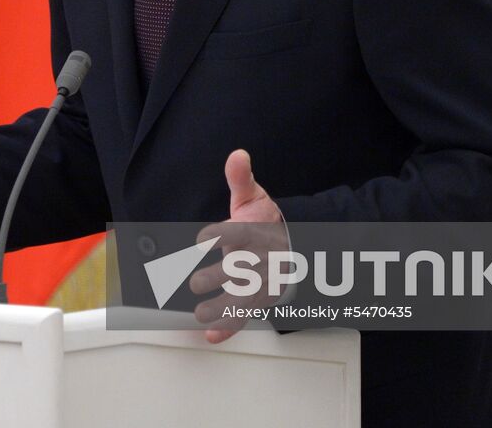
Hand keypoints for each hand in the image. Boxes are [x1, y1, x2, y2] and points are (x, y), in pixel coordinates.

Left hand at [188, 149, 287, 343]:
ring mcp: (258, 283)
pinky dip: (229, 327)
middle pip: (238, 269)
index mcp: (253, 233)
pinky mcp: (257, 300)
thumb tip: (237, 155)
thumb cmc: (265, 223)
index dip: (219, 237)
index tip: (201, 239)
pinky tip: (212, 335)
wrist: (295, 247)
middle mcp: (257, 260)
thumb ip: (240, 179)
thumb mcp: (253, 198)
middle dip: (218, 276)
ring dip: (222, 307)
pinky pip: (244, 316)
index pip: (237, 234)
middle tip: (196, 281)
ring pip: (242, 297)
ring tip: (201, 314)